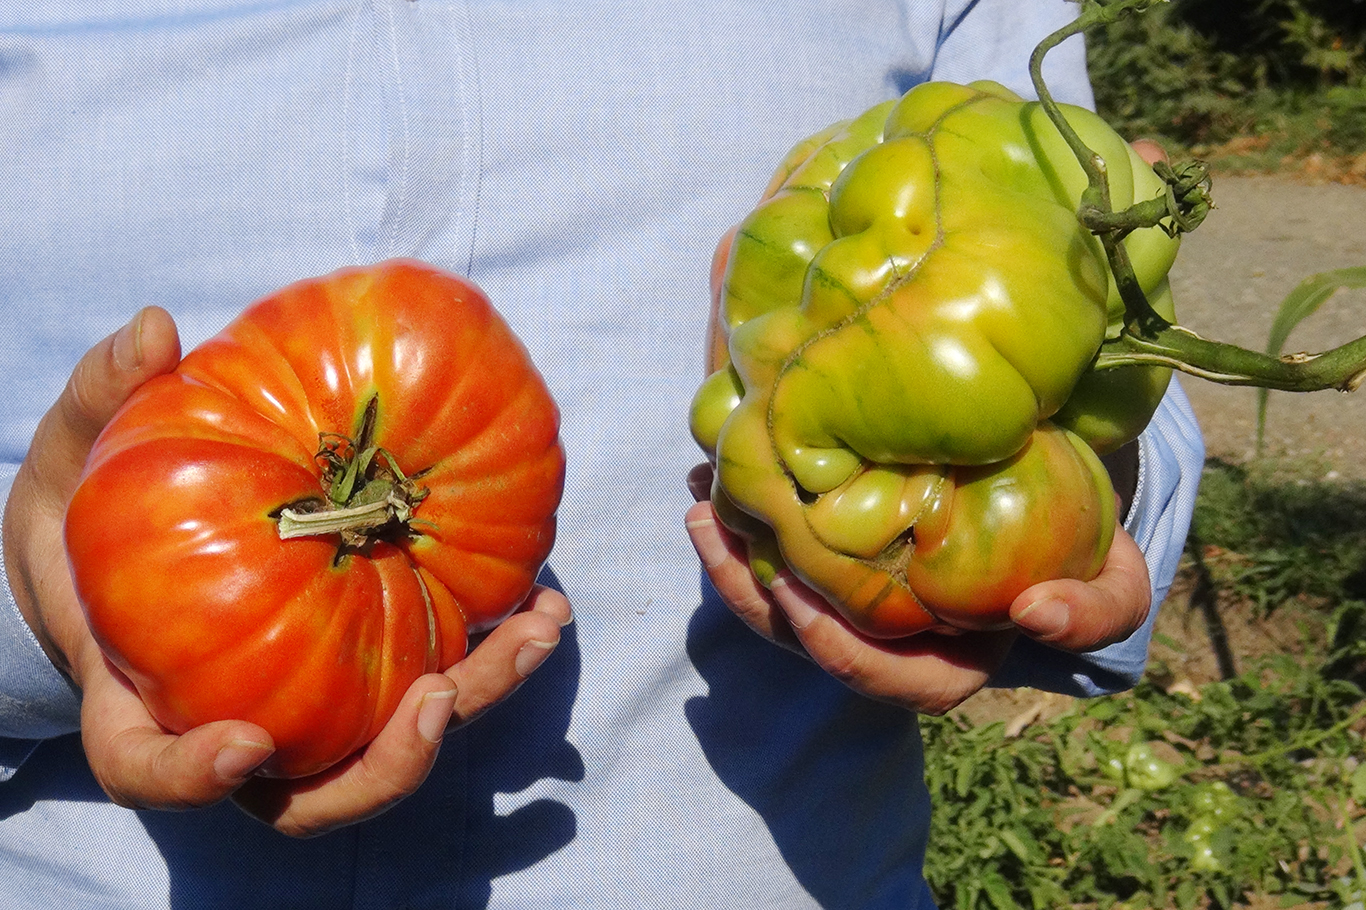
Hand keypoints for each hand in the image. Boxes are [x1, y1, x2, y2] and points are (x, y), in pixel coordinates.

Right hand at [1, 309, 569, 836]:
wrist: (129, 544)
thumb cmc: (95, 510)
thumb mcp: (80, 451)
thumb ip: (106, 397)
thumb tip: (155, 329)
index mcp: (142, 696)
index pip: (153, 767)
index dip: (195, 773)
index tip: (247, 739)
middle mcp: (235, 722)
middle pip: (313, 789)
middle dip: (389, 761)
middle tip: (446, 693)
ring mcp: (311, 706)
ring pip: (393, 746)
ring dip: (474, 699)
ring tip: (540, 627)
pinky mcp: (368, 669)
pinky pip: (429, 681)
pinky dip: (489, 651)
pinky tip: (540, 599)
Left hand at [685, 464, 1149, 715]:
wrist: (1057, 505)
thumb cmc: (1081, 557)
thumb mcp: (1112, 586)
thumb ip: (1094, 611)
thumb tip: (1034, 614)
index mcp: (944, 667)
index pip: (886, 680)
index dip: (840, 652)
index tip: (801, 598)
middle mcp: (889, 645)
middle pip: (807, 643)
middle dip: (752, 598)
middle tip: (715, 531)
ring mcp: (854, 605)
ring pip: (775, 603)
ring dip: (729, 560)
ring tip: (699, 504)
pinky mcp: (831, 561)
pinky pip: (774, 554)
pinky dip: (740, 523)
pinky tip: (710, 480)